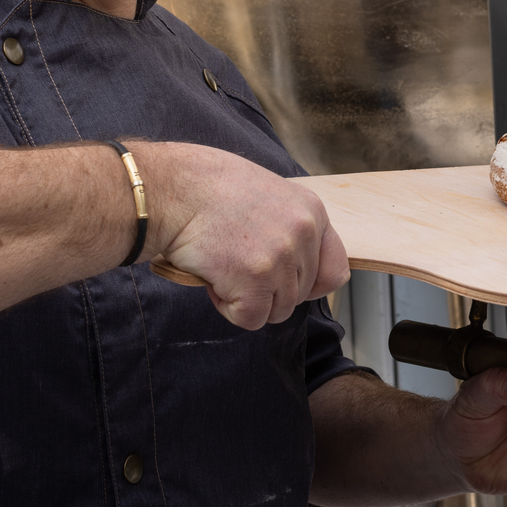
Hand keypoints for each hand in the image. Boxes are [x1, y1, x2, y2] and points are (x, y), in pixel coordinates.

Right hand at [146, 143, 349, 330]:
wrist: (170, 188)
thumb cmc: (206, 187)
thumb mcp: (266, 194)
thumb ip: (288, 227)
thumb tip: (295, 266)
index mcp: (312, 211)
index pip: (335, 269)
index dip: (310, 284)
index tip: (285, 282)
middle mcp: (303, 233)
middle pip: (301, 294)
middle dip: (268, 289)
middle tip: (235, 263)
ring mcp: (281, 257)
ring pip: (278, 310)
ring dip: (248, 299)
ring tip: (223, 268)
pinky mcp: (255, 280)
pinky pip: (252, 319)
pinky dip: (229, 308)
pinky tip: (213, 279)